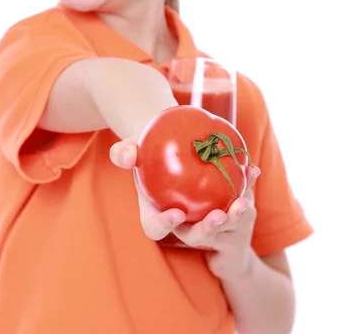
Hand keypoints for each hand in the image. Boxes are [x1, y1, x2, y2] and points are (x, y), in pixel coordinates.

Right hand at [109, 137, 259, 273]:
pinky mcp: (217, 201)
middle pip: (194, 233)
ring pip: (219, 222)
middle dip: (208, 229)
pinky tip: (253, 170)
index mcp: (154, 212)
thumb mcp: (130, 148)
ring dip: (234, 215)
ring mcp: (200, 212)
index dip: (166, 225)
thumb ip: (123, 153)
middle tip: (219, 216)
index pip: (156, 228)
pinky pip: (232, 197)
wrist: (163, 143)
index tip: (176, 213)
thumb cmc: (143, 149)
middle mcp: (178, 218)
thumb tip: (127, 156)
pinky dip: (244, 184)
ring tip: (245, 201)